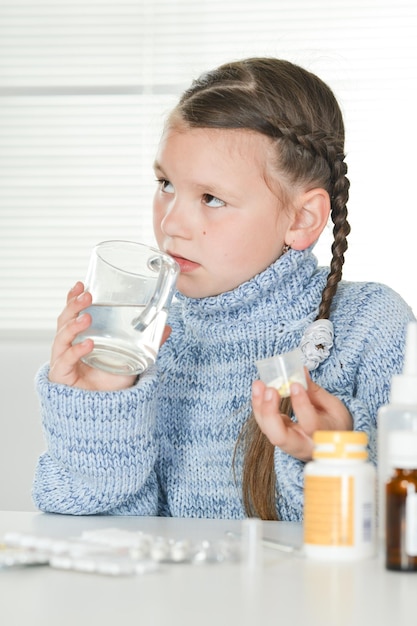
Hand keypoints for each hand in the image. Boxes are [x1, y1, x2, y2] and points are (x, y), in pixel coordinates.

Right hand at [48, 282, 172, 390]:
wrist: (107, 411)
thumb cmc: (112, 382)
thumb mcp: (133, 359)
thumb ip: (148, 344)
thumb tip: (168, 327)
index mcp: (80, 337)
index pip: (72, 313)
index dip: (73, 298)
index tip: (80, 284)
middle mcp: (68, 346)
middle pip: (63, 320)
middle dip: (73, 306)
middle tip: (87, 296)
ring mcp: (62, 360)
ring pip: (61, 337)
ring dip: (73, 325)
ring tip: (87, 318)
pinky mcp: (61, 376)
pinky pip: (64, 360)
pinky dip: (76, 351)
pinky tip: (88, 344)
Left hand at [251, 370, 352, 461]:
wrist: (331, 444)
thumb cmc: (334, 423)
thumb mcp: (333, 407)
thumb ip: (315, 392)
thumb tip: (300, 371)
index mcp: (322, 437)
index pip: (310, 424)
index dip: (301, 404)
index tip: (294, 384)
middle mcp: (302, 445)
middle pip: (279, 436)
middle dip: (270, 412)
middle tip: (270, 389)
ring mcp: (287, 444)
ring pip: (267, 430)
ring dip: (260, 406)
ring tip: (259, 384)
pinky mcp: (277, 436)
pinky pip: (264, 424)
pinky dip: (259, 405)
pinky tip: (259, 388)